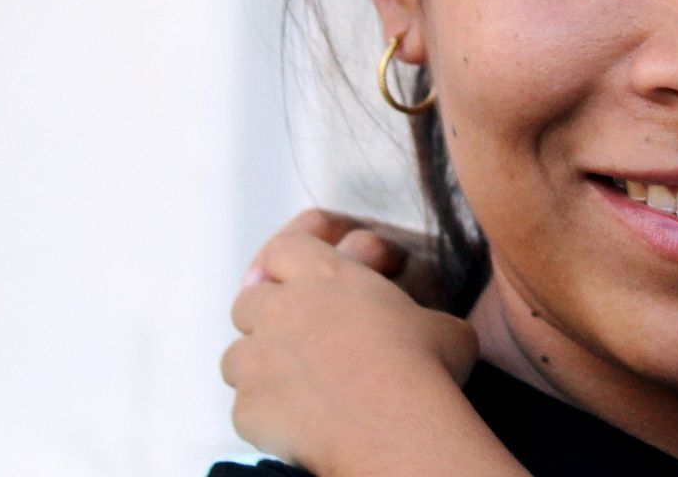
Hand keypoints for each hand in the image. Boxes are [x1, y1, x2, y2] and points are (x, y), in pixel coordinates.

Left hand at [223, 219, 478, 470]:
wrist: (395, 428)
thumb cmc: (425, 368)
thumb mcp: (441, 326)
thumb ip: (418, 316)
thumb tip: (431, 332)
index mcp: (327, 276)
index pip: (285, 249)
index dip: (287, 264)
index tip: (297, 283)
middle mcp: (282, 309)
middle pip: (248, 300)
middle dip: (265, 318)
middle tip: (296, 340)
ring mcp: (259, 358)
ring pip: (236, 355)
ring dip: (258, 366)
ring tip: (293, 387)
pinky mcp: (249, 405)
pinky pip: (244, 406)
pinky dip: (265, 414)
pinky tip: (296, 424)